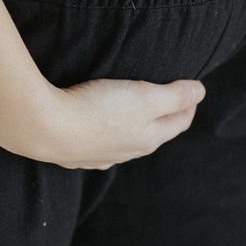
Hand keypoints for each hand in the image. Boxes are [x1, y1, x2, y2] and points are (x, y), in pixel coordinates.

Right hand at [0, 75, 206, 170]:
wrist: (44, 129)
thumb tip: (200, 92)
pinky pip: (100, 146)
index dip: (189, 104)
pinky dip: (108, 135)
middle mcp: (127, 152)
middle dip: (166, 116)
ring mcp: (100, 156)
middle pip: (156, 134)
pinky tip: (101, 132)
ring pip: (127, 142)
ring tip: (137, 114)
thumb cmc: (97, 110)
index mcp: (148, 138)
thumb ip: (174, 95)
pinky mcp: (75, 154)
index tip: (193, 89)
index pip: (179, 121)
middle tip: (172, 99)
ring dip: (136, 127)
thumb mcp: (144, 97)